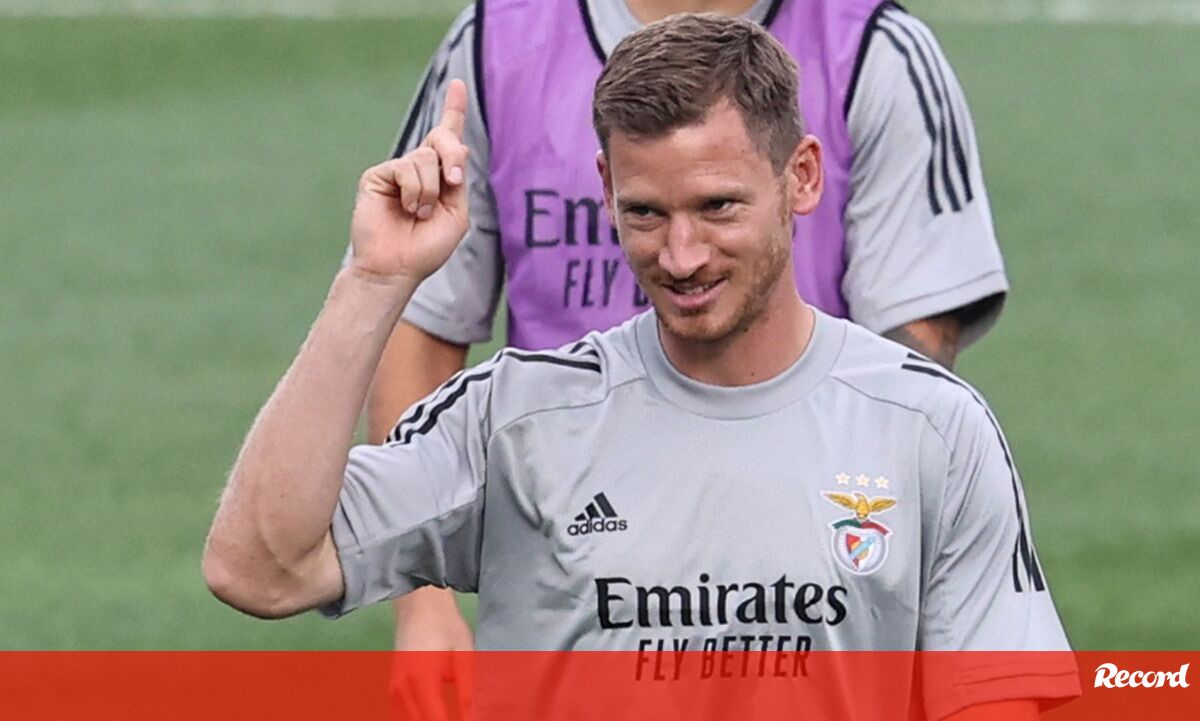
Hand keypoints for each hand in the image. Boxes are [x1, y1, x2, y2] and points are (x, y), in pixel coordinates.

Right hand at [349, 79, 470, 284]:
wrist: (396, 267)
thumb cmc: (426, 247)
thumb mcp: (456, 214)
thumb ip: (458, 181)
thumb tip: (457, 146)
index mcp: (441, 177)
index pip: (448, 137)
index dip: (453, 109)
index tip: (458, 84)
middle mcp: (419, 169)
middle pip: (442, 137)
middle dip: (451, 154)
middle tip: (453, 180)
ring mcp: (398, 171)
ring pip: (425, 157)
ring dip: (431, 190)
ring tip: (420, 213)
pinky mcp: (378, 175)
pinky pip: (406, 167)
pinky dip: (415, 190)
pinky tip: (408, 209)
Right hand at [389, 590, 474, 720]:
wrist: (420, 603)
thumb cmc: (445, 624)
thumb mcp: (464, 654)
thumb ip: (468, 690)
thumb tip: (475, 717)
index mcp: (421, 679)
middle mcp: (402, 688)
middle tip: (465, 717)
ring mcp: (394, 689)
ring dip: (432, 720)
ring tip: (455, 714)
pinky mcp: (393, 689)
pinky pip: (405, 714)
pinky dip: (421, 717)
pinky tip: (438, 714)